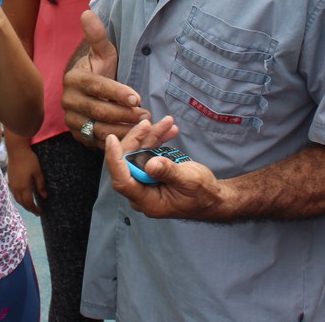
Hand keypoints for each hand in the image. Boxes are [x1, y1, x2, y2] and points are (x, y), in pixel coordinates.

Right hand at [6, 142, 46, 214]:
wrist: (16, 150)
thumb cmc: (29, 160)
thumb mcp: (38, 172)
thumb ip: (41, 185)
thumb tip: (44, 197)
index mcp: (24, 187)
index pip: (29, 203)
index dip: (34, 209)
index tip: (39, 212)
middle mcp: (16, 188)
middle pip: (22, 203)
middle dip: (29, 208)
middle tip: (36, 212)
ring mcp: (11, 184)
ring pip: (17, 199)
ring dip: (23, 204)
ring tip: (30, 206)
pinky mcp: (9, 180)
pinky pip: (13, 193)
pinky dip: (19, 198)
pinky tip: (22, 196)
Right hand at [62, 10, 148, 146]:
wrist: (92, 93)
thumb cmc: (101, 70)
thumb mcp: (102, 53)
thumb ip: (97, 36)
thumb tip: (87, 13)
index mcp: (73, 79)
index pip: (95, 86)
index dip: (116, 92)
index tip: (137, 96)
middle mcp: (68, 102)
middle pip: (98, 110)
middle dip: (124, 114)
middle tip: (146, 114)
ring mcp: (73, 121)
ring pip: (99, 130)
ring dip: (124, 130)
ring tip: (145, 127)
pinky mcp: (80, 137)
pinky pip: (100, 144)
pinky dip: (121, 144)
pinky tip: (138, 141)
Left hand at [103, 117, 229, 220]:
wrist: (213, 196)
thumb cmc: (203, 194)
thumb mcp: (189, 181)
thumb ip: (169, 172)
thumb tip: (150, 164)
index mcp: (147, 201)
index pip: (122, 180)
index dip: (114, 159)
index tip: (111, 139)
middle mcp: (142, 192)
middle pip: (128, 162)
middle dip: (138, 139)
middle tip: (149, 123)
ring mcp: (145, 182)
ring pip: (139, 154)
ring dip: (151, 137)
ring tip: (167, 122)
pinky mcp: (151, 173)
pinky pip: (148, 154)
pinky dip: (157, 141)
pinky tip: (169, 130)